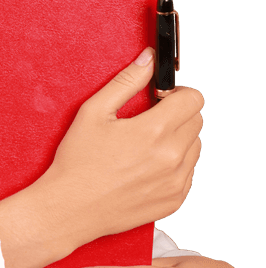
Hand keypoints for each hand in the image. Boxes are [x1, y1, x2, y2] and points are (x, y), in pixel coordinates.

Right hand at [35, 49, 203, 247]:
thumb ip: (127, 81)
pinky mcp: (175, 200)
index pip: (194, 99)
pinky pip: (189, 172)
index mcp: (154, 131)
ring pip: (195, 146)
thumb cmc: (78, 160)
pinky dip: (175, 164)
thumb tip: (150, 59)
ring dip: (179, 138)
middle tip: (149, 119)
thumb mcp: (94, 112)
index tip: (160, 98)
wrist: (70, 209)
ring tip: (147, 144)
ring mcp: (176, 182)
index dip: (177, 93)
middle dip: (178, 113)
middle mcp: (172, 158)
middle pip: (197, 120)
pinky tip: (147, 165)